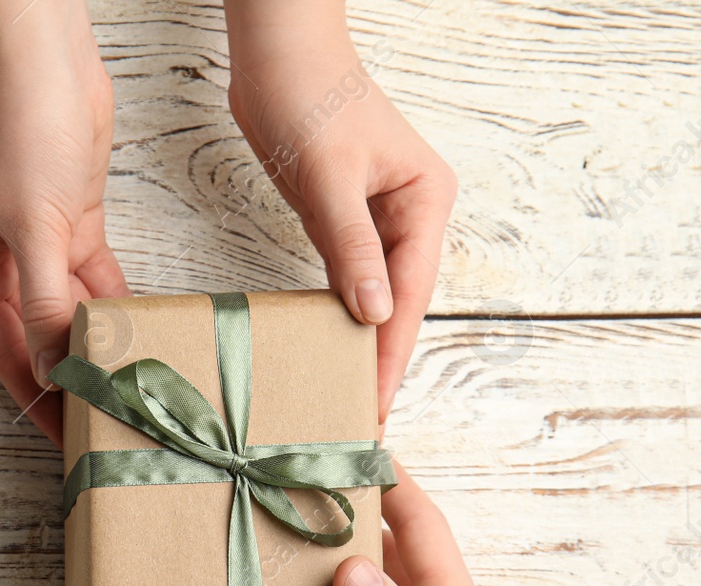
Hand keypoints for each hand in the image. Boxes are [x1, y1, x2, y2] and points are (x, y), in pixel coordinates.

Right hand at [0, 0, 128, 444]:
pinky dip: (110, 304)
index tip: (61, 438)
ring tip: (123, 388)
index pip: (0, 349)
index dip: (30, 395)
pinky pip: (89, 279)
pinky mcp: (71, 219)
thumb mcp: (35, 226)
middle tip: (101, 421)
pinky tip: (136, 334)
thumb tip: (49, 364)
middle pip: (30, 336)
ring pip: (63, 310)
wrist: (48, 56)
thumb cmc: (23, 130)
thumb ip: (43, 301)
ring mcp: (34, 240)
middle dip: (63, 377)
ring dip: (91, 344)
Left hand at [225, 2, 455, 422]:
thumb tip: (373, 313)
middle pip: (398, 300)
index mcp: (425, 200)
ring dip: (359, 340)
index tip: (374, 402)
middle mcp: (411, 211)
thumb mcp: (329, 179)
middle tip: (359, 416)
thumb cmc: (308, 98)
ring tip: (343, 393)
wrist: (277, 53)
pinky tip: (327, 344)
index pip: (410, 293)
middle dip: (379, 357)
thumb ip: (351, 247)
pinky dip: (339, 310)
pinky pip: (348, 274)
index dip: (391, 353)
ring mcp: (378, 215)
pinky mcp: (343, 215)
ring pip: (374, 292)